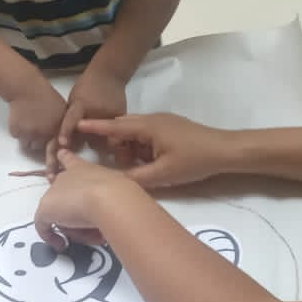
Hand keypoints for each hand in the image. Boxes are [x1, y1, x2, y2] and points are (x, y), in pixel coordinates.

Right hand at [6, 83, 68, 155]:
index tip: (48, 138)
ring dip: (27, 137)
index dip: (51, 144)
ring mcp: (29, 134)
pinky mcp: (16, 131)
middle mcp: (43, 135)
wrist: (27, 88)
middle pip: (39, 147)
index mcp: (56, 130)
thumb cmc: (46, 96)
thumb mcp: (63, 110)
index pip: (55, 147)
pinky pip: (17, 136)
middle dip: (38, 140)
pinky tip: (21, 119)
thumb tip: (65, 139)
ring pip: (27, 144)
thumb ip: (65, 126)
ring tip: (28, 124)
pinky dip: (17, 131)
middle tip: (36, 128)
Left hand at [33, 148, 137, 249]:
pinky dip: (51, 236)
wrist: (108, 198)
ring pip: (61, 215)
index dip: (66, 159)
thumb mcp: (118, 190)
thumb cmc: (118, 192)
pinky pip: (44, 226)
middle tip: (94, 228)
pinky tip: (61, 245)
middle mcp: (66, 177)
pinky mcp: (45, 210)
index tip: (61, 153)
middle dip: (77, 215)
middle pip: (65, 197)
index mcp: (83, 168)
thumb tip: (110, 211)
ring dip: (75, 229)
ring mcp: (53, 193)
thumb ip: (112, 195)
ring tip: (91, 236)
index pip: (70, 160)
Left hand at [58, 65, 126, 151]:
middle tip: (81, 139)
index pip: (72, 120)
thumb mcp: (74, 98)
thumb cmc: (86, 85)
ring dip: (97, 140)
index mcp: (81, 104)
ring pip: (101, 138)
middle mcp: (96, 111)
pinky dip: (108, 134)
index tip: (62, 143)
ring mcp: (110, 115)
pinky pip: (113, 132)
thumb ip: (71, 116)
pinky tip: (106, 130)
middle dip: (83, 140)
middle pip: (87, 135)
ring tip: (96, 135)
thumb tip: (67, 136)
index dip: (66, 131)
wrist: (109, 74)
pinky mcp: (121, 117)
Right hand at [75, 113, 233, 189]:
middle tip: (123, 166)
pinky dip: (142, 148)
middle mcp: (152, 120)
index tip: (76, 124)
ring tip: (141, 168)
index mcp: (147, 127)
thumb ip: (135, 177)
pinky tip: (152, 164)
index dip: (95, 126)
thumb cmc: (194, 160)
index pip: (114, 126)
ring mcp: (161, 123)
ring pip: (134, 133)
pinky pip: (146, 135)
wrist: (225, 151)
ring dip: (130, 149)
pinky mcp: (169, 129)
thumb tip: (113, 181)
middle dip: (117, 146)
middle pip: (122, 129)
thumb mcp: (163, 174)